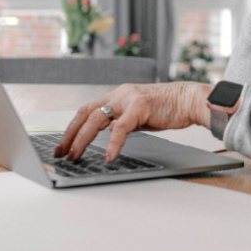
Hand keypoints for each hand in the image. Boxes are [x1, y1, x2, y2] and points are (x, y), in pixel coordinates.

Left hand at [54, 82, 212, 161]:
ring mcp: (128, 99)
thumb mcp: (139, 117)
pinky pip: (121, 127)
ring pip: (96, 119)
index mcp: (118, 96)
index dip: (72, 128)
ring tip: (76, 156)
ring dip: (82, 139)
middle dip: (70, 135)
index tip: (63, 145)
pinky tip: (109, 156)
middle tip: (60, 153)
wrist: (190, 100)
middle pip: (85, 113)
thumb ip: (123, 123)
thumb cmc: (169, 109)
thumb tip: (108, 135)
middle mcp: (119, 94)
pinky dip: (112, 143)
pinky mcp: (140, 106)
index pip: (87, 111)